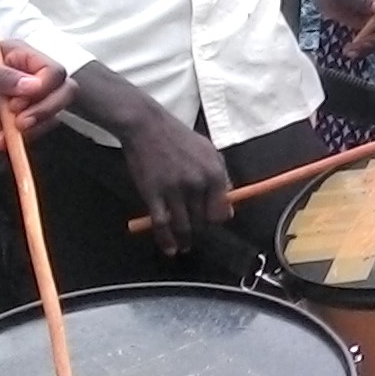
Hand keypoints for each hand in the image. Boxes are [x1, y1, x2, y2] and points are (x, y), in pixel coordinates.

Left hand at [0, 45, 72, 173]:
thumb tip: (33, 86)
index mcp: (20, 56)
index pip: (54, 70)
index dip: (45, 88)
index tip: (18, 103)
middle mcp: (28, 77)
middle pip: (64, 93)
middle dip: (46, 111)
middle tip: (20, 124)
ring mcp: (24, 102)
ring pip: (51, 118)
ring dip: (28, 132)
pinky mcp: (15, 124)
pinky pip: (30, 137)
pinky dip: (13, 145)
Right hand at [106, 89, 231, 255]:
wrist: (147, 126)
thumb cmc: (178, 137)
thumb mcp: (209, 151)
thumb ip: (221, 176)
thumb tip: (228, 204)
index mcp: (214, 172)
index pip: (221, 209)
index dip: (216, 219)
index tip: (210, 222)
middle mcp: (197, 183)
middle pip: (203, 220)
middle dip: (200, 228)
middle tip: (195, 232)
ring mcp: (174, 190)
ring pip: (184, 226)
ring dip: (185, 240)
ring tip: (184, 246)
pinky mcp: (153, 194)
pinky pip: (162, 224)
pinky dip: (166, 240)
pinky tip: (169, 248)